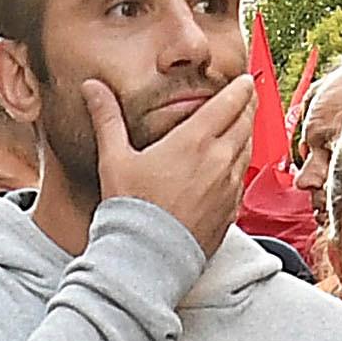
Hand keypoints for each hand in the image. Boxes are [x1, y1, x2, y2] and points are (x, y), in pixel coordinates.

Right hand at [87, 69, 257, 260]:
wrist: (147, 259)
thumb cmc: (130, 209)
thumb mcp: (114, 159)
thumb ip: (108, 118)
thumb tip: (92, 87)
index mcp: (194, 141)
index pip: (229, 103)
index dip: (240, 89)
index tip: (245, 81)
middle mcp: (218, 161)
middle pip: (246, 123)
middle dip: (248, 106)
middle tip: (249, 97)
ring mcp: (228, 187)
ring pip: (249, 150)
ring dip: (248, 134)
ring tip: (244, 125)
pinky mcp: (230, 211)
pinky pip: (242, 179)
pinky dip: (241, 165)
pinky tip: (234, 165)